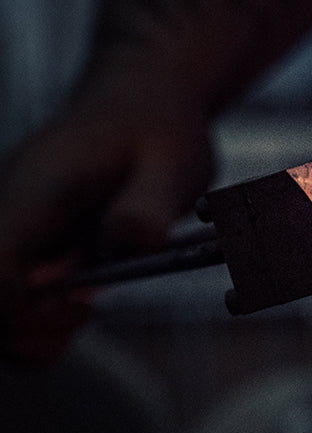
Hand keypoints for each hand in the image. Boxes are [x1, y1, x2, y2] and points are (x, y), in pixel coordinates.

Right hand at [0, 68, 213, 360]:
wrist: (138, 102)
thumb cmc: (157, 128)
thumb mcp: (174, 161)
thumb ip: (151, 201)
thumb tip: (134, 237)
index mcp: (34, 193)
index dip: (28, 310)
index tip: (83, 304)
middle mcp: (3, 210)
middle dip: (21, 330)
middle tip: (83, 313)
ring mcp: (3, 226)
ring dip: (22, 329)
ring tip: (79, 309)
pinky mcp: (13, 241)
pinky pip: (1, 295)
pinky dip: (29, 316)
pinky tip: (73, 299)